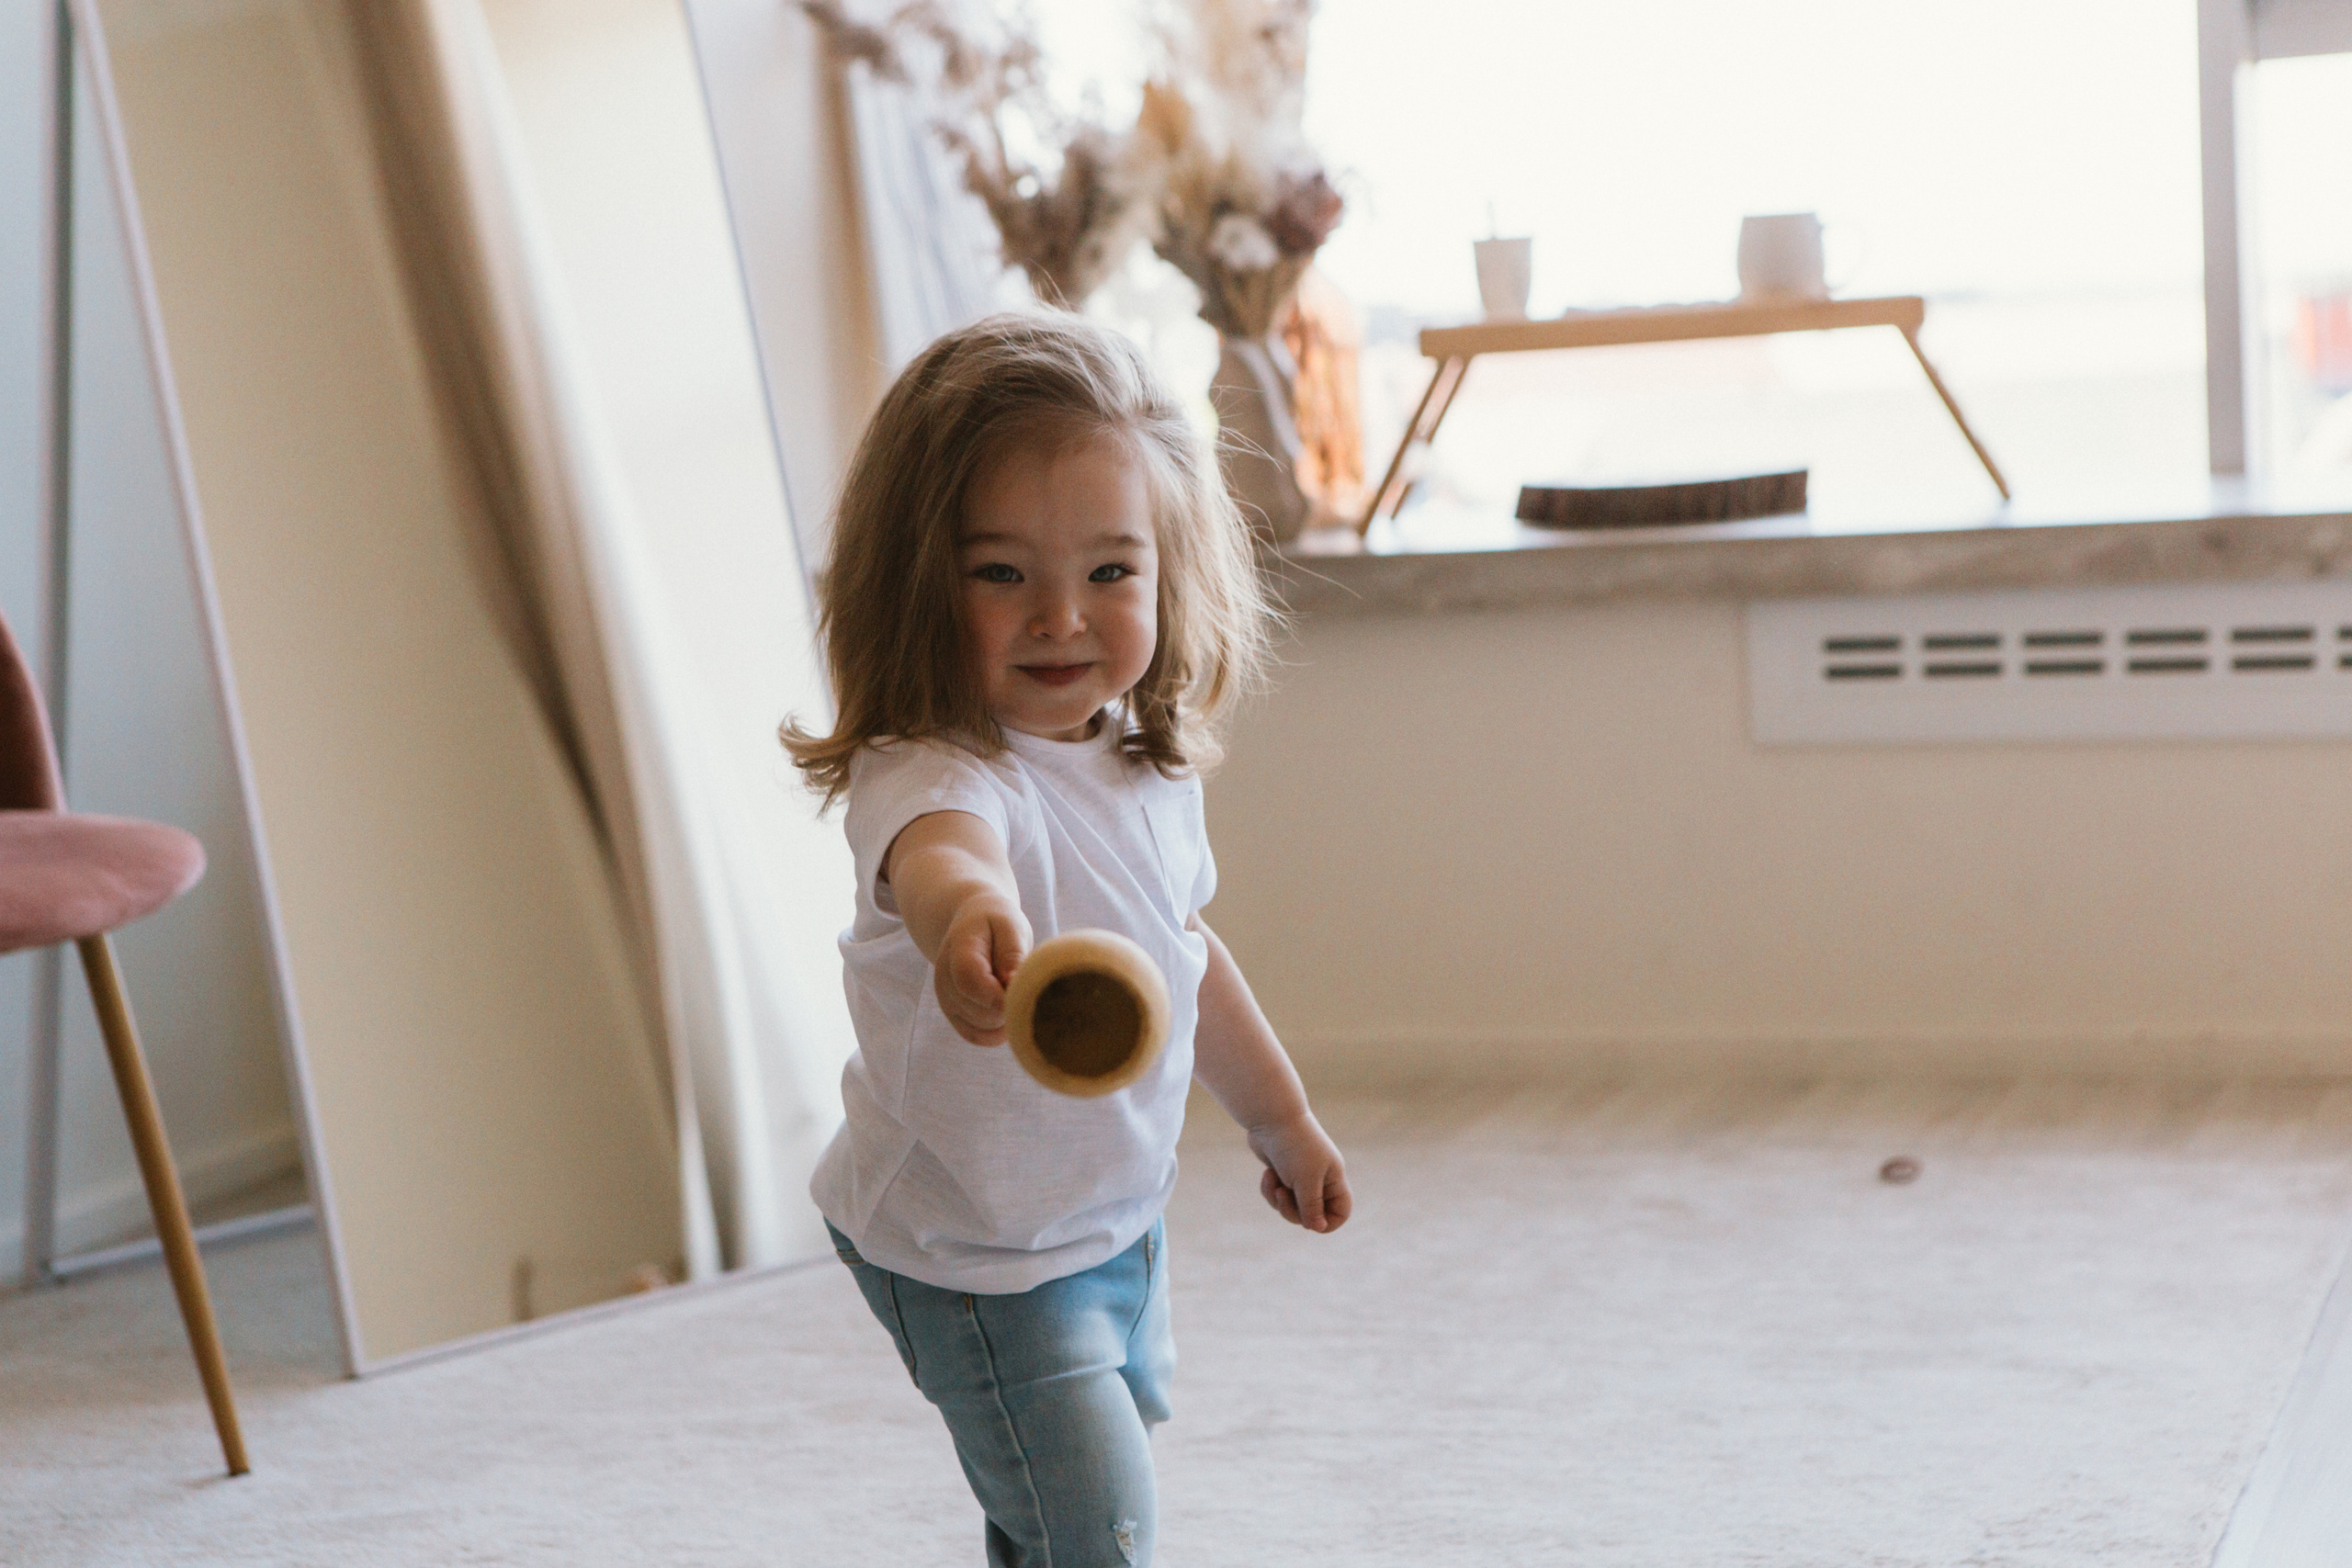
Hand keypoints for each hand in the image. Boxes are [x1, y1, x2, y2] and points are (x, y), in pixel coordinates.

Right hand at [934, 897, 1030, 1045]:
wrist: (971, 923)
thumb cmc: (997, 923)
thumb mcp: (1010, 926)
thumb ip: (1012, 954)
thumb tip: (1013, 985)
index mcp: (958, 949)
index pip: (971, 982)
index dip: (1001, 995)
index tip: (1025, 989)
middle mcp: (944, 977)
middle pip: (980, 1011)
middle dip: (1010, 1006)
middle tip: (1025, 985)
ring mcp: (946, 998)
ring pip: (981, 1028)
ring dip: (1006, 1018)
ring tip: (1016, 992)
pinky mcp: (953, 1014)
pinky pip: (976, 1036)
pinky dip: (997, 1032)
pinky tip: (1009, 1012)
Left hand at [1248, 1112, 1350, 1233]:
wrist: (1270, 1117)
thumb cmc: (1293, 1146)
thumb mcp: (1305, 1180)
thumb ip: (1311, 1207)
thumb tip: (1317, 1229)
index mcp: (1333, 1179)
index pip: (1341, 1212)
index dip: (1328, 1223)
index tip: (1310, 1220)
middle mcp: (1320, 1179)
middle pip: (1311, 1215)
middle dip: (1292, 1210)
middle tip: (1282, 1194)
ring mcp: (1300, 1177)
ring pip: (1291, 1207)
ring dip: (1278, 1199)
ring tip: (1272, 1179)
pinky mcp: (1282, 1173)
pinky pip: (1277, 1196)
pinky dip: (1269, 1189)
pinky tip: (1267, 1173)